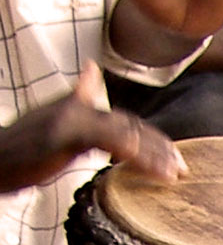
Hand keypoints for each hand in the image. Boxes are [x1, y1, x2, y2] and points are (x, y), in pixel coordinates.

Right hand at [0, 62, 186, 192]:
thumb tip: (91, 70)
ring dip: (151, 154)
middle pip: (132, 126)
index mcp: (83, 106)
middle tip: (180, 169)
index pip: (129, 122)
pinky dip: (128, 151)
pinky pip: (105, 140)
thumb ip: (80, 103)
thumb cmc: (21, 147)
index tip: (174, 158)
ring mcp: (73, 118)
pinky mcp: (64, 134)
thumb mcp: (54, 121)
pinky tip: (144, 165)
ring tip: (169, 174)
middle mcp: (82, 107)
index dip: (154, 139)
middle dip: (160, 148)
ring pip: (125, 133)